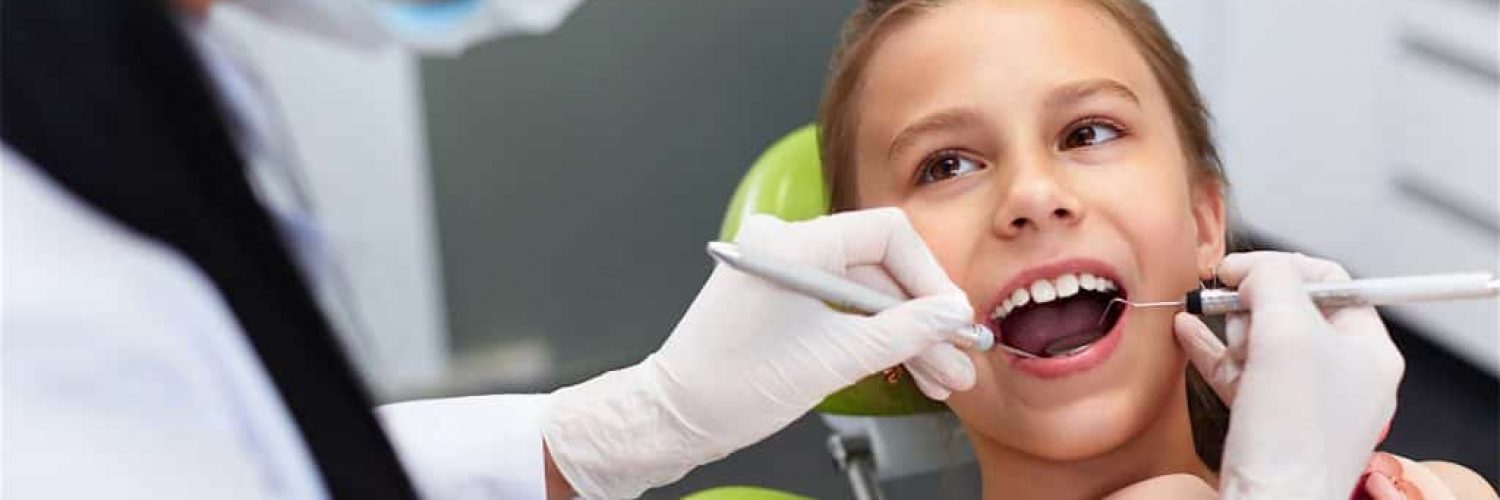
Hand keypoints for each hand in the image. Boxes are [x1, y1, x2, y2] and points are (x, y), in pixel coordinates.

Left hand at [542, 208, 975, 498]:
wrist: (675, 417)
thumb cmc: (731, 387)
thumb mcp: (834, 360)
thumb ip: (902, 332)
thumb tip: (950, 316)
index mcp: (791, 244)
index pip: (886, 233)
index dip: (929, 276)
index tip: (952, 315)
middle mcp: (784, 244)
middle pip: (878, 267)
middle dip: (920, 317)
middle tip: (956, 355)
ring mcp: (781, 269)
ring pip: (863, 291)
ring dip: (902, 333)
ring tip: (940, 375)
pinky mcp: (779, 295)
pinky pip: (839, 304)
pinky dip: (871, 334)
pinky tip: (906, 364)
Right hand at [1172, 252, 1403, 498]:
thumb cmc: (1294, 431)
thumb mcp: (1289, 331)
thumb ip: (1271, 282)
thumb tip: (1249, 268)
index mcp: (1368, 349)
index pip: (1331, 282)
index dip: (1283, 266)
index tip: (1240, 268)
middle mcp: (1342, 373)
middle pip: (1292, 309)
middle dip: (1253, 303)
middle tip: (1230, 307)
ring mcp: (1304, 399)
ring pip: (1261, 340)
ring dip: (1229, 327)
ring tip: (1206, 323)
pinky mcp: (1269, 421)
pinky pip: (1239, 372)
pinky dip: (1211, 350)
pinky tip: (1186, 331)